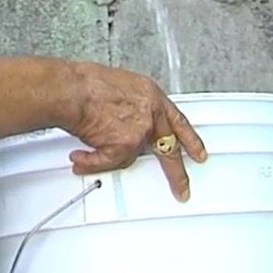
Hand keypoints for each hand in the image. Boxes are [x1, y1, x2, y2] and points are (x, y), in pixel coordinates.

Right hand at [62, 64, 206, 202]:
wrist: (74, 90)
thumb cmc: (88, 85)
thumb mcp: (123, 87)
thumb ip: (133, 107)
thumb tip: (126, 123)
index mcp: (152, 97)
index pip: (178, 122)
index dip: (189, 139)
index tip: (198, 152)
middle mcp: (151, 115)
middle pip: (169, 149)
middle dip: (177, 173)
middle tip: (183, 187)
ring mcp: (140, 132)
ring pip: (129, 156)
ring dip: (108, 154)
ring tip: (91, 144)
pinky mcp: (124, 147)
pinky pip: (108, 163)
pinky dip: (91, 162)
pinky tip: (82, 157)